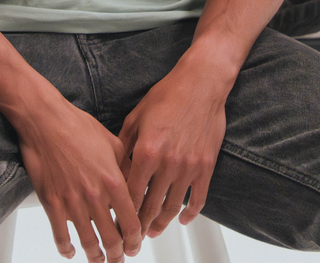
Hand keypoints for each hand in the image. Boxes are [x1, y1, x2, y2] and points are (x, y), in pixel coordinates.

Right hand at [16, 94, 141, 262]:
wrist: (46, 121)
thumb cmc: (77, 126)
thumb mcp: (112, 143)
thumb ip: (125, 167)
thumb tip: (134, 182)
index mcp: (112, 179)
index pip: (130, 220)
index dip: (135, 238)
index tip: (136, 244)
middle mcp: (94, 194)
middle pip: (111, 237)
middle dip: (117, 254)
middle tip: (119, 259)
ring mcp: (72, 201)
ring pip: (88, 241)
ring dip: (95, 256)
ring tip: (99, 261)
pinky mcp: (52, 202)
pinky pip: (60, 235)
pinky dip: (66, 248)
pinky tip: (70, 252)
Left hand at [118, 51, 228, 237]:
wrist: (202, 82)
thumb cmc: (169, 94)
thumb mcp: (136, 116)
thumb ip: (124, 145)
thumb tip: (114, 169)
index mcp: (146, 151)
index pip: (130, 194)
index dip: (122, 213)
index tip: (117, 222)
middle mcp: (167, 163)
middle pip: (150, 207)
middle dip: (139, 226)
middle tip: (133, 237)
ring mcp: (188, 167)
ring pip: (172, 207)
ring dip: (160, 224)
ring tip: (153, 232)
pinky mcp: (206, 167)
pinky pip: (198, 199)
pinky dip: (190, 214)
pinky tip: (182, 219)